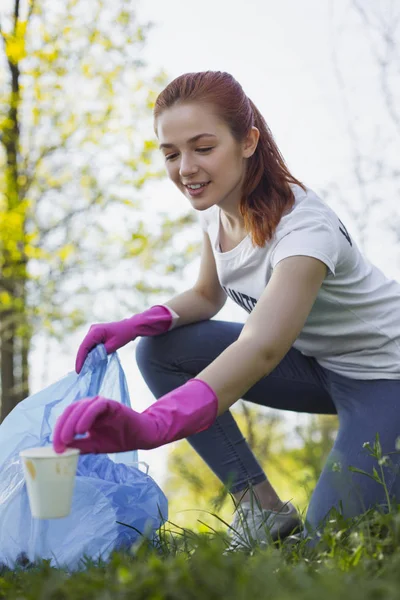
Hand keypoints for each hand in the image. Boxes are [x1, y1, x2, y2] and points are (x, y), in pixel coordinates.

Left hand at [53, 379, 218, 454]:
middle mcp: (91, 406)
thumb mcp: (94, 446)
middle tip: (60, 444)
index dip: (58, 431)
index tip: (55, 449)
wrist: (142, 436)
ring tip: (69, 438)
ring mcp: (101, 404)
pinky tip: (83, 430)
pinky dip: (87, 416)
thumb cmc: (119, 439)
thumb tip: (60, 450)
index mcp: (85, 414)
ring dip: (72, 422)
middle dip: (62, 427)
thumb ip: (79, 446)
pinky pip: (97, 406)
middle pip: (70, 411)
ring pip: (81, 406)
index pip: (66, 418)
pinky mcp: (112, 404)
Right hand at [75, 305, 173, 372]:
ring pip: (86, 346)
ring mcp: (93, 332)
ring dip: (85, 357)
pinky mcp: (96, 334)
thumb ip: (101, 353)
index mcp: (95, 331)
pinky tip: (89, 361)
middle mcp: (92, 330)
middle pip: (83, 347)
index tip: (78, 370)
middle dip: (81, 359)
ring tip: (83, 369)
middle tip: (80, 372)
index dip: (80, 360)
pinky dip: (90, 353)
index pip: (84, 347)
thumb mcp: (113, 345)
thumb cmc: (124, 335)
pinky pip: (91, 345)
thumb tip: (91, 361)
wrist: (131, 327)